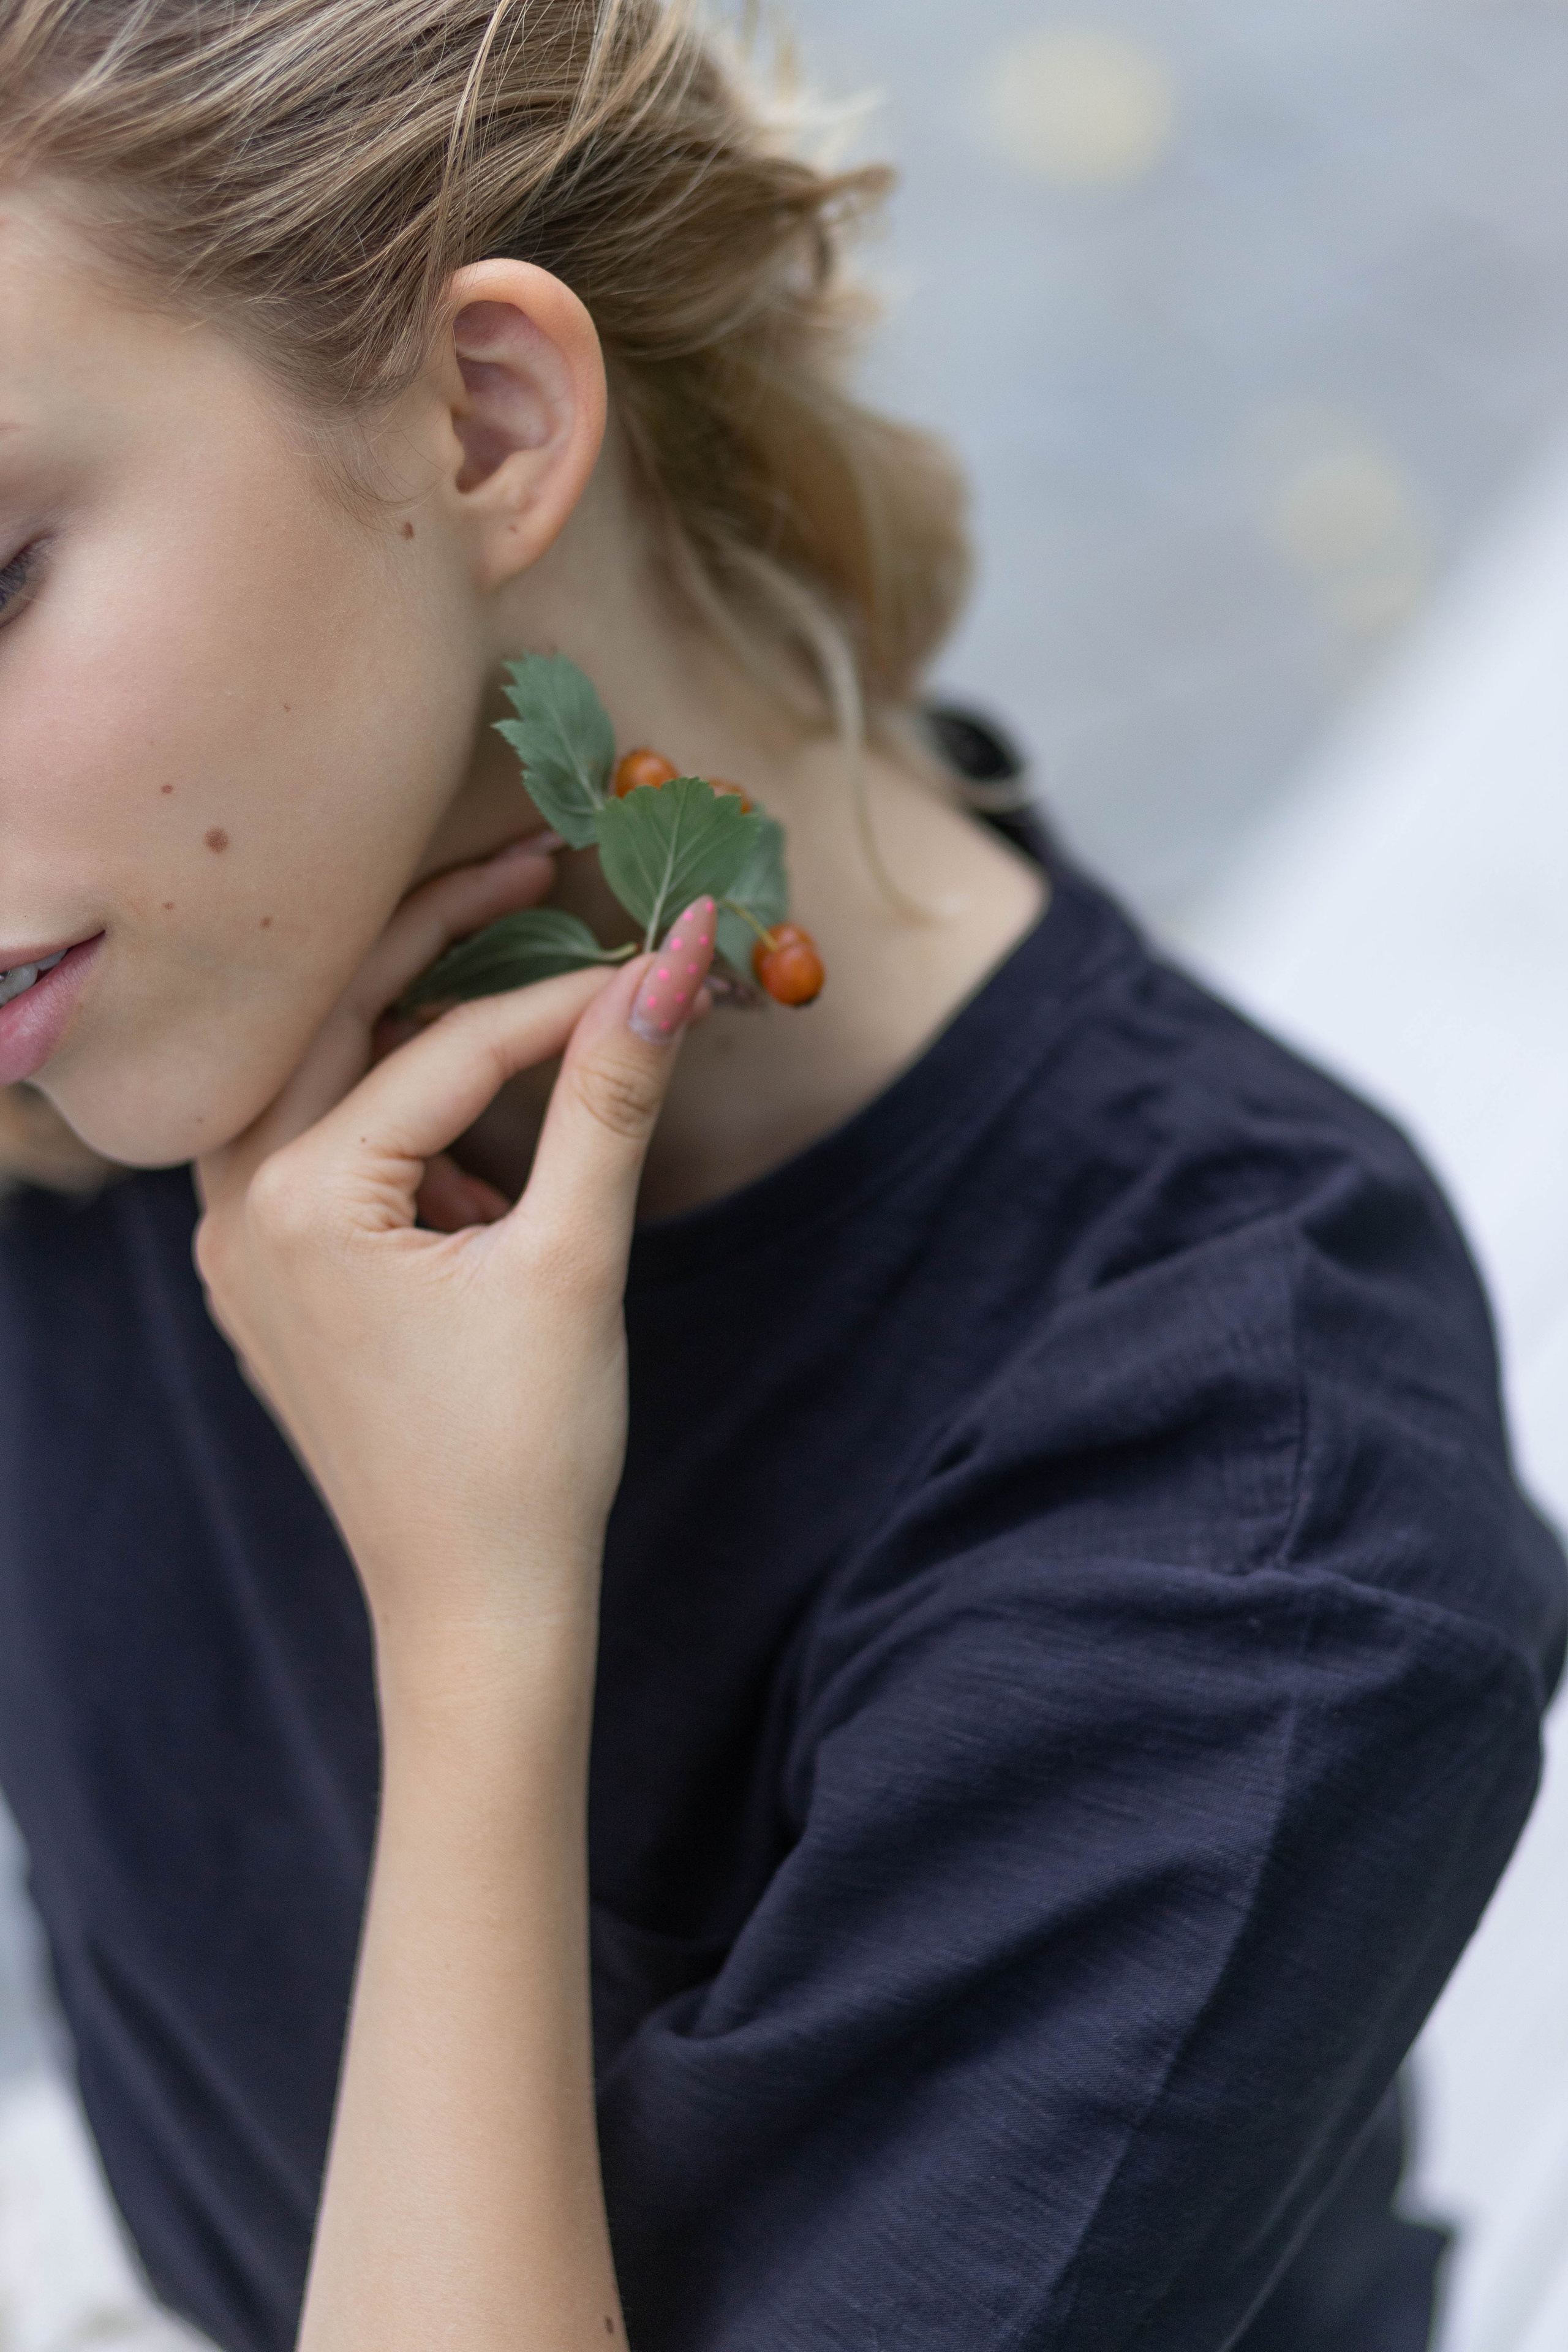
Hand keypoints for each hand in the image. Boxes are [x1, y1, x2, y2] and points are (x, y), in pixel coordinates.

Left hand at [192, 845, 716, 1678]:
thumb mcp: (577, 1257)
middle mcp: (237, 1215)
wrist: (476, 1607)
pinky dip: (402, 1132)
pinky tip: (491, 1173)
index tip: (658, 947)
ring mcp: (242, 1256)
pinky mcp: (275, 1289)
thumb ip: (613, 1094)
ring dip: (414, 1034)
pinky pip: (324, 1161)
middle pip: (339, 1022)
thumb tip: (676, 961)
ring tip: (524, 1005)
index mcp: (299, 1202)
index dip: (565, 994)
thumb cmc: (524, 1450)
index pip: (445, 1046)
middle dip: (439, 942)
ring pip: (321, 1085)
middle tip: (530, 866)